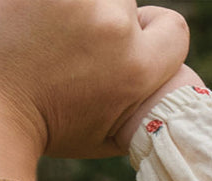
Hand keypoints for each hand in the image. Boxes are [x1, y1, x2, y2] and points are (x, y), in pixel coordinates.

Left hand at [0, 1, 188, 175]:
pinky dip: (49, 5)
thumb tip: (171, 85)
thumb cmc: (50, 128)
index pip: (174, 29)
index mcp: (136, 69)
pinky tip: (36, 21)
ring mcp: (75, 0)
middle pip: (126, 4)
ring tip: (52, 34)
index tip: (133, 43)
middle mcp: (112, 28)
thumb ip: (145, 106)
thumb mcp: (112, 136)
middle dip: (107, 20)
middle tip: (76, 45)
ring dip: (78, 8)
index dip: (155, 35)